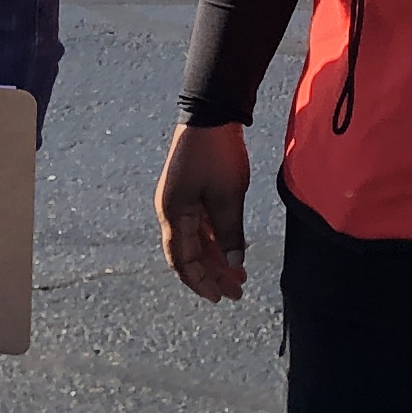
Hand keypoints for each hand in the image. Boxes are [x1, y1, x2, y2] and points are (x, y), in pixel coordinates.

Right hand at [154, 124, 252, 302]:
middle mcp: (171, 211)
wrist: (210, 114)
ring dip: (217, 259)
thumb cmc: (217, 155)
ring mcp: (180, 202)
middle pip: (190, 254)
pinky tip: (234, 251)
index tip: (220, 298)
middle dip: (212, 274)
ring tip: (240, 276)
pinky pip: (201, 225)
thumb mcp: (227, 198)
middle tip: (237, 292)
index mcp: (173, 214)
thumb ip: (230, 233)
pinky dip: (217, 240)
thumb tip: (235, 264)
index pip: (183, 260)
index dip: (200, 281)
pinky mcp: (191, 192)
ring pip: (197, 240)